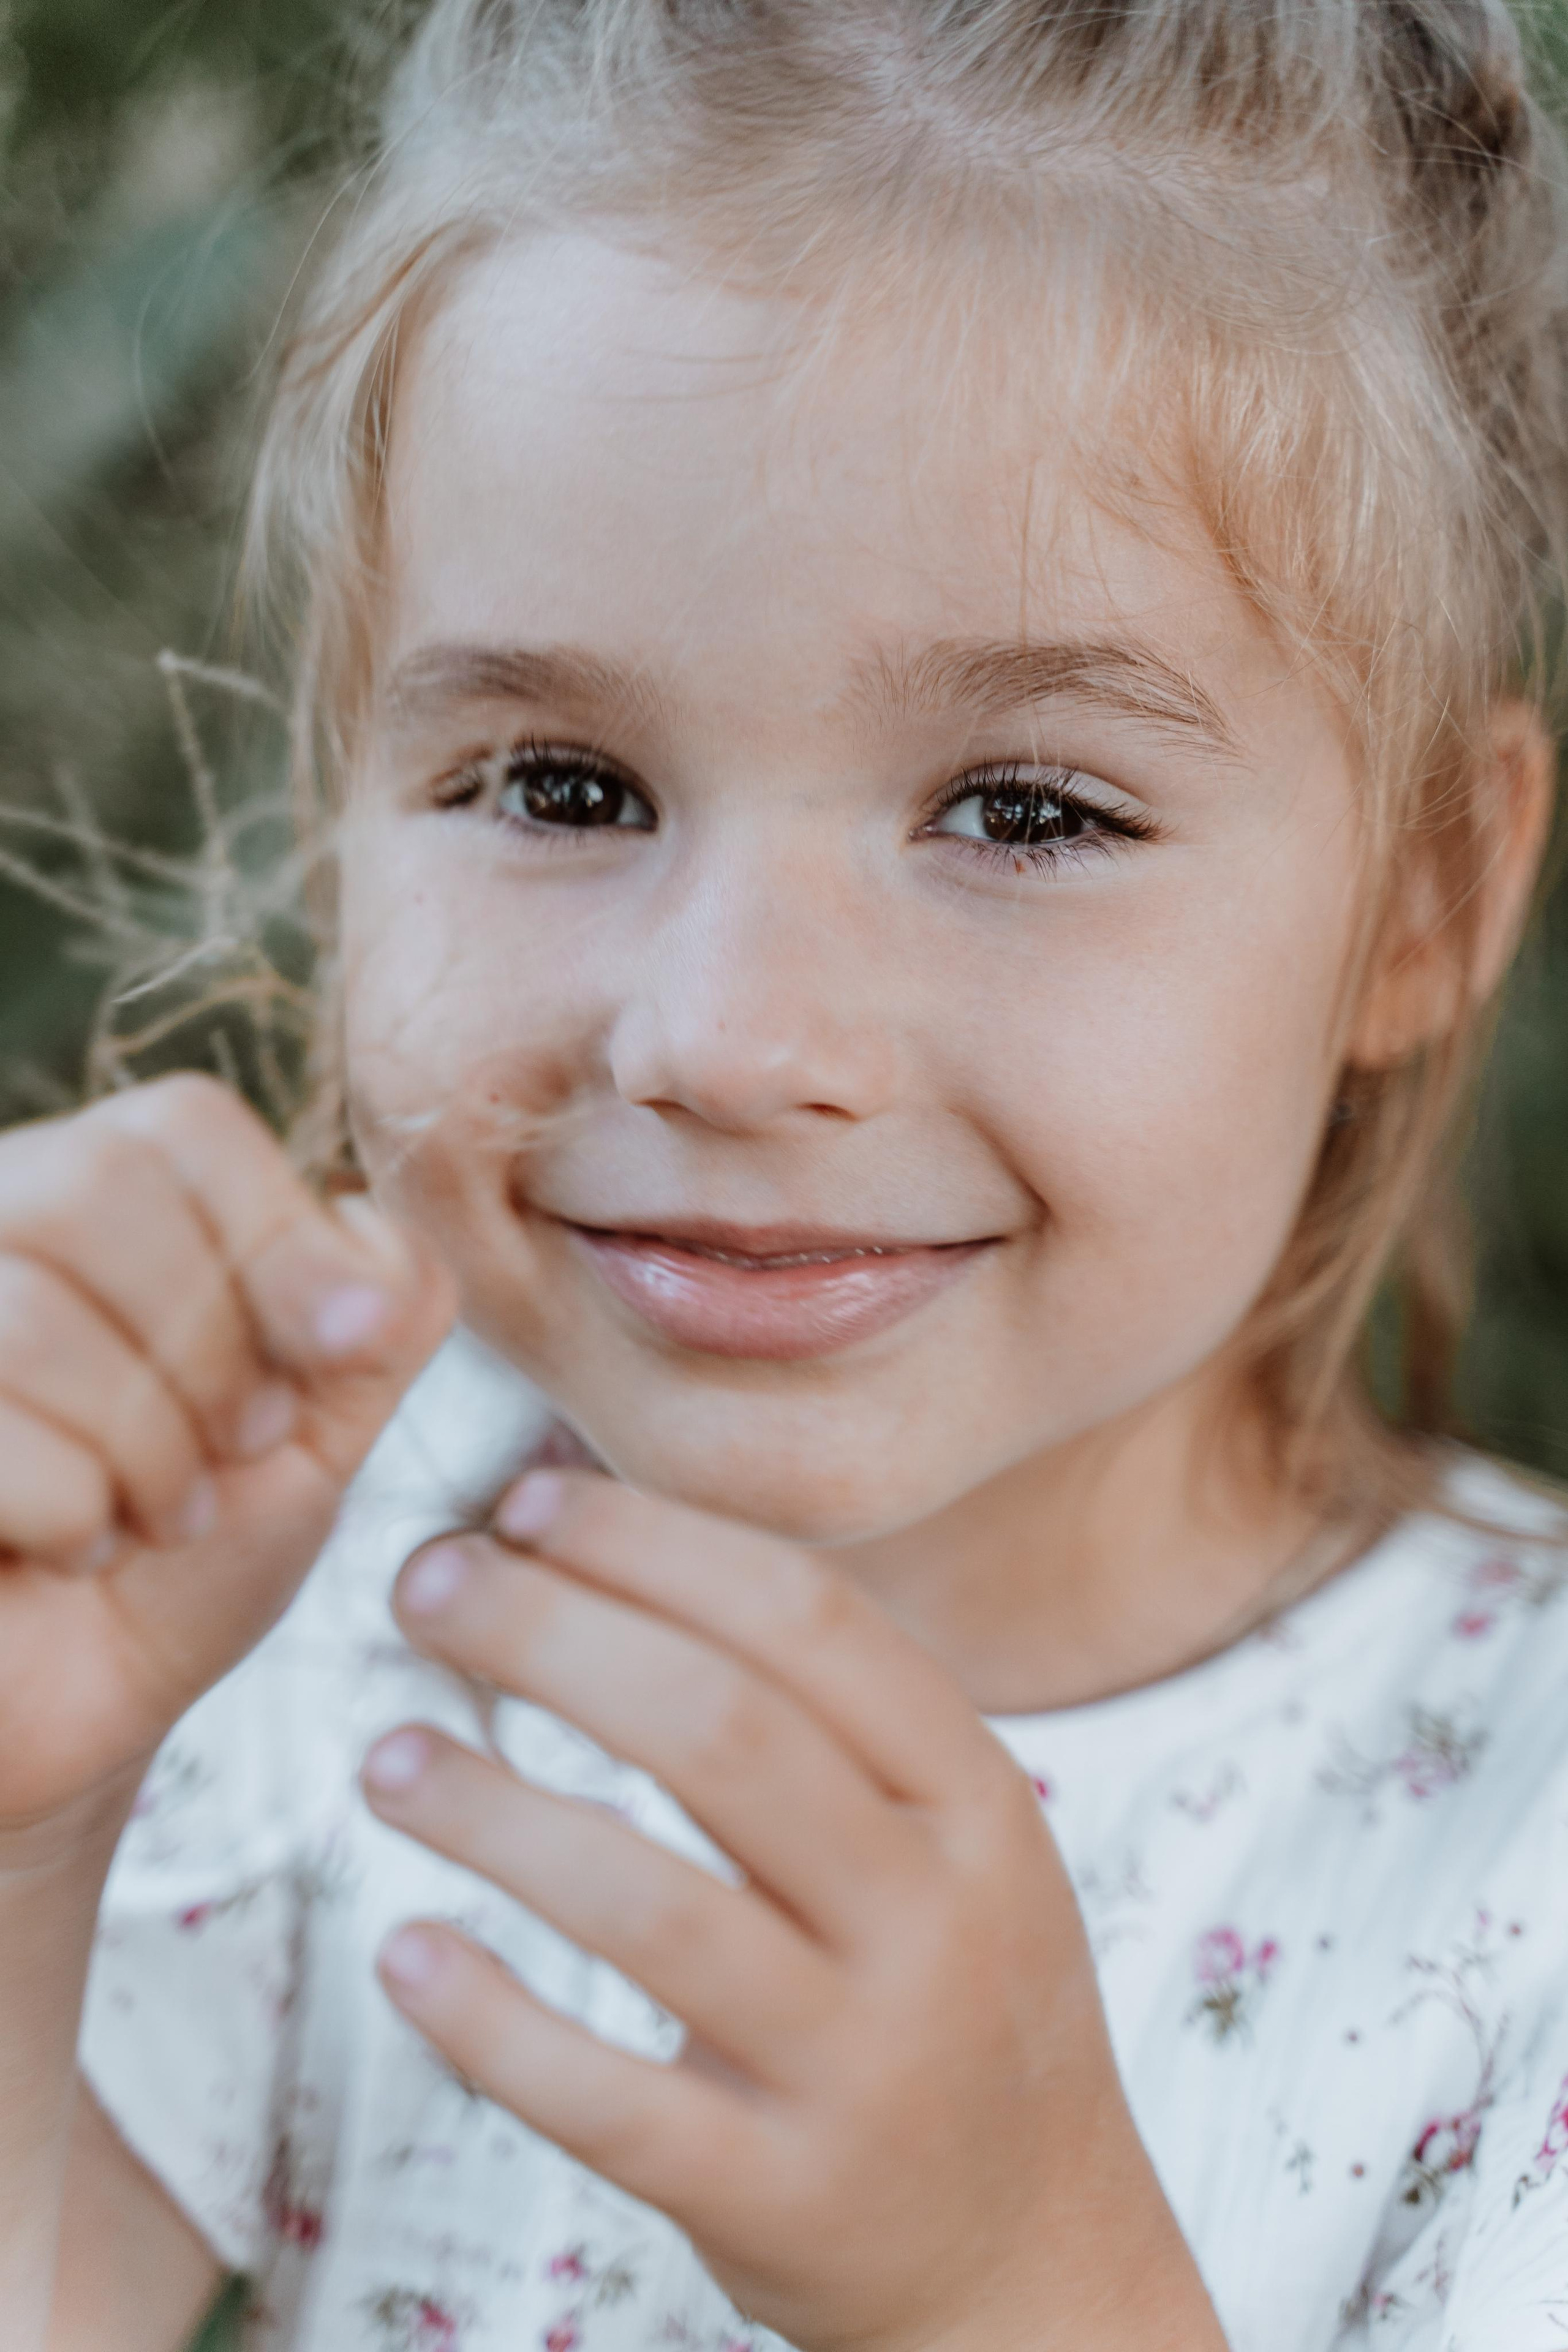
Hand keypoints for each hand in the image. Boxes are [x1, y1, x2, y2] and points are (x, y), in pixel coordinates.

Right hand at [0, 1074, 454, 1851]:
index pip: (181, 1124)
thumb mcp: (324, 1426)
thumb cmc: (192, 1562)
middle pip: (99, 1185)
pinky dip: (72, 1516)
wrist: (88, 1712)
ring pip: (33, 1314)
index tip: (340, 1349)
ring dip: (147, 1450)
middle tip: (236, 1449)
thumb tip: (372, 1229)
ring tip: (158, 1516)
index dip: (279, 1234)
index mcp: (98, 1199)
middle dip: (210, 1347)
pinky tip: (74, 1551)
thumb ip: (382, 1314)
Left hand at [363, 1472, 1225, 2351]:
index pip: (809, 1620)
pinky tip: (404, 1952)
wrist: (1036, 2254)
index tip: (528, 1502)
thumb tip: (612, 1547)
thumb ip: (821, 1716)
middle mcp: (935, 1918)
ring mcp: (863, 2065)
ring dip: (498, 1813)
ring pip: (653, 1909)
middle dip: (555, 1634)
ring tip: (388, 1755)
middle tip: (428, 1586)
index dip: (655, 1544)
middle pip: (724, 1732)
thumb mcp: (953, 1837)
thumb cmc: (955, 1993)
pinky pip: (610, 2103)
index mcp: (977, 1797)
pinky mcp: (777, 2196)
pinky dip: (494, 2025)